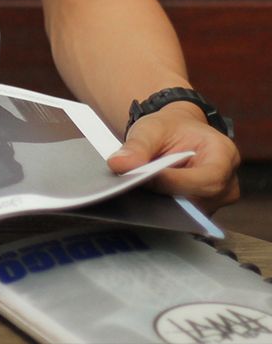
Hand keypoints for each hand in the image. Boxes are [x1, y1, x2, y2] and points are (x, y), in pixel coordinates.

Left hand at [107, 101, 239, 213]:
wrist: (175, 135)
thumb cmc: (169, 129)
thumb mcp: (151, 128)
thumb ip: (136, 146)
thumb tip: (119, 164)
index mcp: (224, 155)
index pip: (208, 179)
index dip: (176, 182)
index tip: (146, 178)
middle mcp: (227, 183)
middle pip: (197, 201)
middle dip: (162, 196)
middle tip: (130, 189)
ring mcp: (214, 202)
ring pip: (186, 214)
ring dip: (158, 206)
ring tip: (132, 194)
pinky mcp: (198, 214)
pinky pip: (179, 218)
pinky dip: (157, 210)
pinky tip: (139, 201)